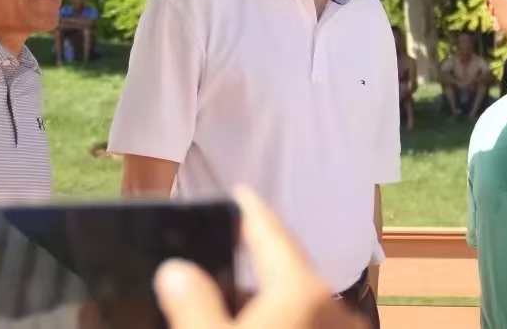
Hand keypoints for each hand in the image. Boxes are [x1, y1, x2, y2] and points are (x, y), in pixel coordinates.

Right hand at [155, 188, 367, 328]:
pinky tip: (262, 321)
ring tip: (238, 295)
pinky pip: (309, 320)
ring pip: (302, 300)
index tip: (242, 191)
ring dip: (272, 295)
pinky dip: (286, 315)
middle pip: (290, 269)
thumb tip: (175, 271)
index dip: (252, 210)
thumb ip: (192, 304)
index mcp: (299, 294)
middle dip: (261, 256)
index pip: (271, 234)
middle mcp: (331, 309)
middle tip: (234, 241)